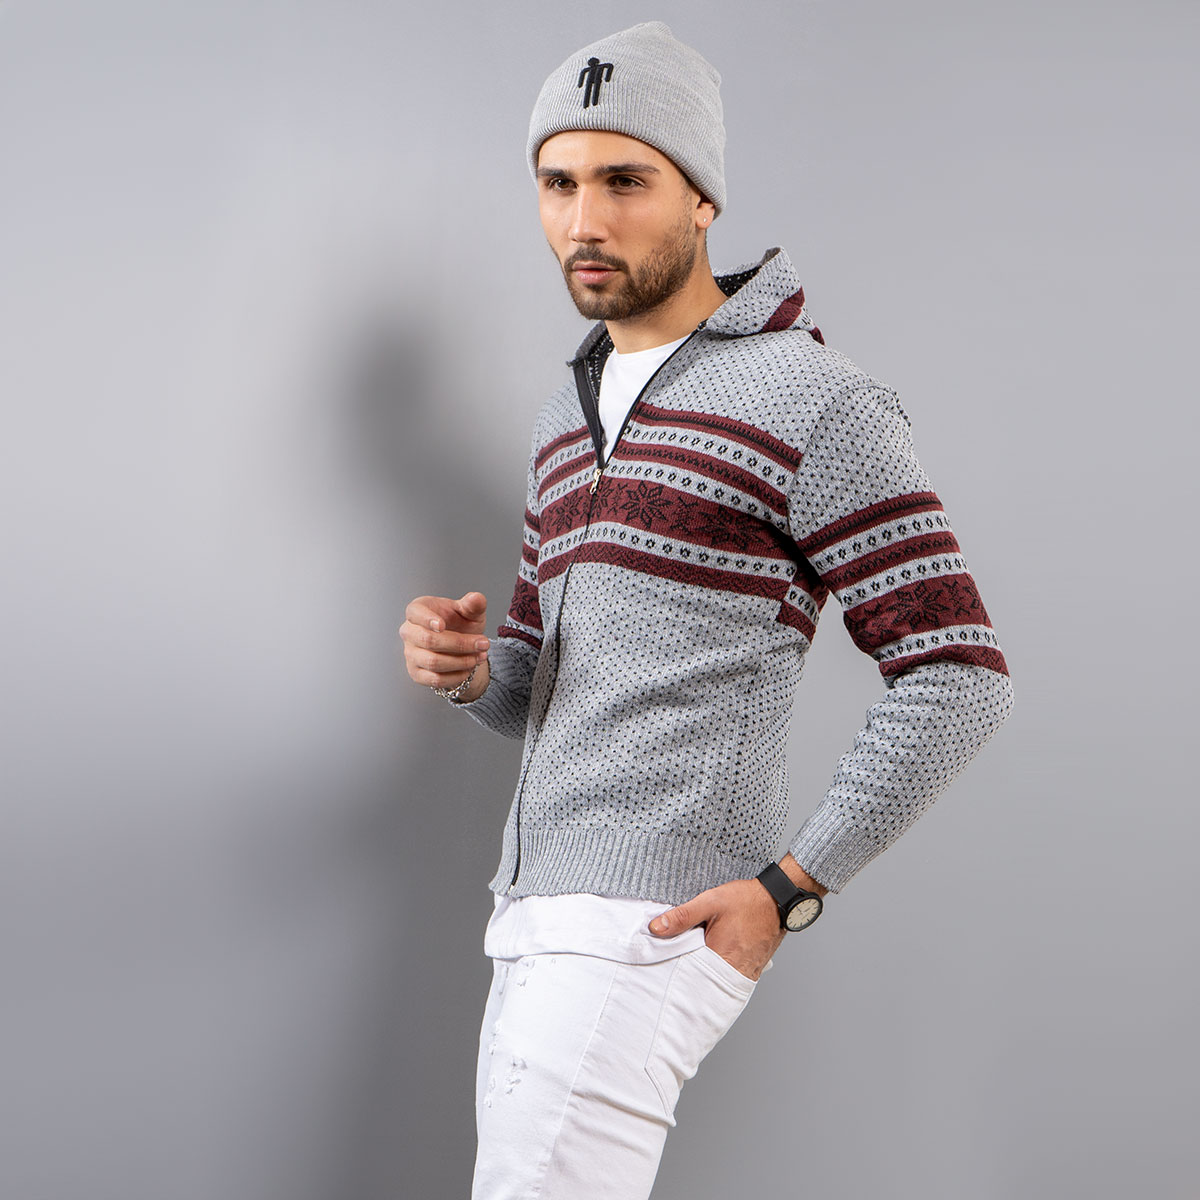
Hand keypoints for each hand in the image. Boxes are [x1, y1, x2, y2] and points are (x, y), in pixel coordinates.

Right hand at [399, 592, 490, 701]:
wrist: (460, 647)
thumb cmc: (460, 624)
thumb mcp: (470, 612)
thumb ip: (473, 604)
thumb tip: (476, 598)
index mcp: (418, 610)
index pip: (415, 612)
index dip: (427, 619)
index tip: (442, 626)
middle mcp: (409, 631)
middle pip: (428, 640)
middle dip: (460, 644)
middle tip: (483, 644)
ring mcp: (410, 654)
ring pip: (433, 662)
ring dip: (461, 661)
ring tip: (480, 656)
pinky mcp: (416, 673)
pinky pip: (435, 679)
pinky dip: (456, 676)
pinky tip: (469, 669)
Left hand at [648, 856, 826, 980]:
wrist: (778, 899)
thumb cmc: (746, 900)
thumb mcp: (710, 901)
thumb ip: (682, 916)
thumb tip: (655, 928)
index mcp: (721, 956)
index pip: (689, 975)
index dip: (675, 972)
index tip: (663, 967)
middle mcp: (735, 970)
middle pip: (702, 982)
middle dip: (687, 976)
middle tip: (673, 968)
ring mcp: (746, 973)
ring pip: (716, 982)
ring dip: (703, 975)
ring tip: (691, 965)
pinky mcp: (752, 970)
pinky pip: (730, 978)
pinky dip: (718, 973)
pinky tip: (710, 961)